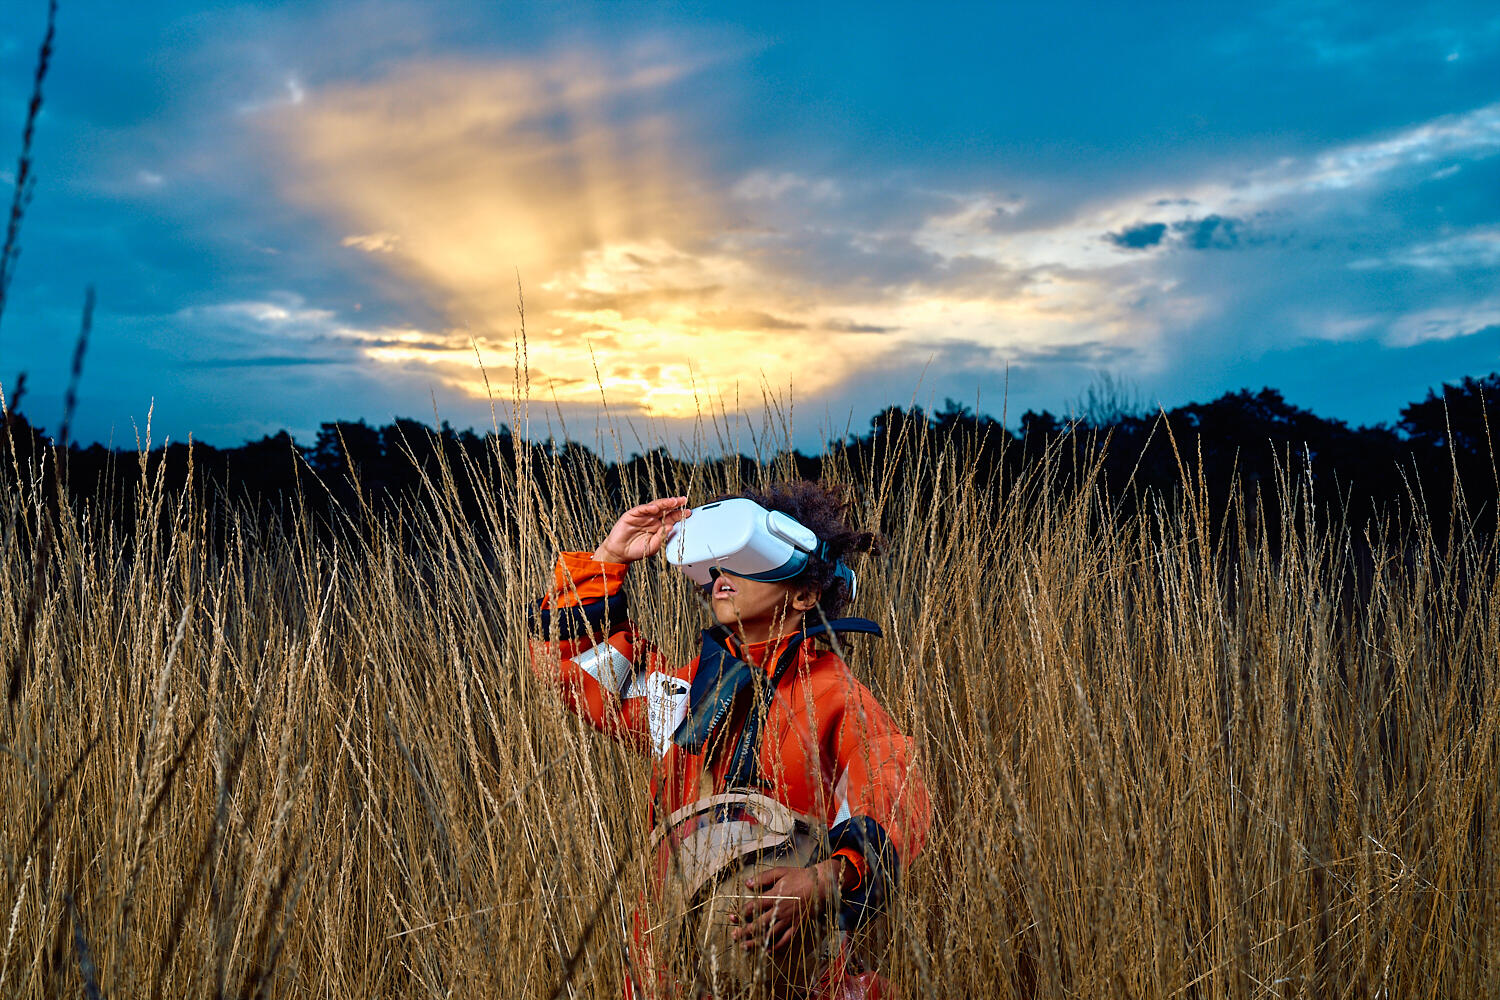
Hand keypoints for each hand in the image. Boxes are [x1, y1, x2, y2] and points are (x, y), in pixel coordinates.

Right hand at [593, 497, 690, 564]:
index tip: (688, 512)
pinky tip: (655, 508)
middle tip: (683, 501)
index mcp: (659, 526)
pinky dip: (648, 508)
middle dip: (674, 504)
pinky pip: (641, 509)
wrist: (620, 553)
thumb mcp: (652, 546)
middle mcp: (652, 519)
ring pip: (655, 506)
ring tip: (673, 501)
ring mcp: (642, 516)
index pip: (671, 517)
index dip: (679, 514)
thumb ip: (661, 537)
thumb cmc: (637, 550)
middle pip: (665, 509)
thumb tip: (671, 528)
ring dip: (664, 503)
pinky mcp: (632, 514)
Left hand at [730, 860, 844, 951]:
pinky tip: (767, 951)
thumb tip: (747, 883)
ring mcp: (788, 920)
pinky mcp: (797, 926)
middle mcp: (779, 910)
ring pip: (769, 934)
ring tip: (745, 947)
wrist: (820, 884)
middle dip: (745, 930)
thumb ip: (763, 878)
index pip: (754, 907)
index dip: (743, 912)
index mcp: (774, 896)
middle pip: (758, 923)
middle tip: (735, 935)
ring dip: (756, 941)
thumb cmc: (800, 876)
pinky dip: (776, 947)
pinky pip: (785, 940)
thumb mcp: (780, 872)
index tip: (735, 915)